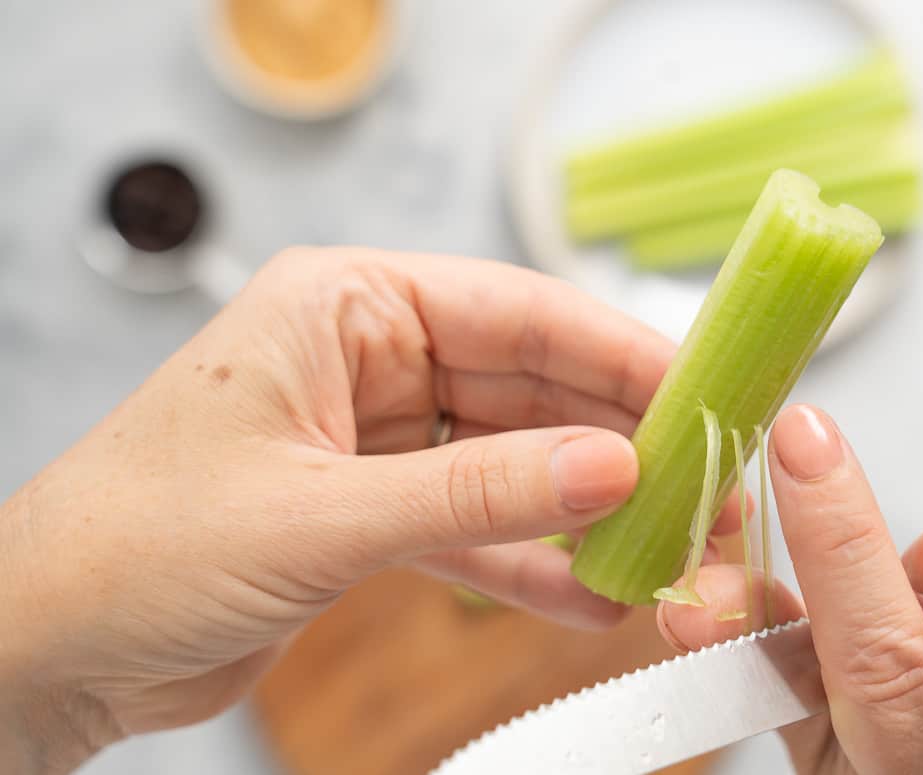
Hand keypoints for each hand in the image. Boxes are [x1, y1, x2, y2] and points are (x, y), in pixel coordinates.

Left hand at [0, 247, 745, 772]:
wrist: (45, 648)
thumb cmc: (134, 548)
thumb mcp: (321, 517)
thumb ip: (477, 494)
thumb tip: (610, 467)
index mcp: (343, 306)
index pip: (513, 310)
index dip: (616, 353)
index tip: (699, 394)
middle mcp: (369, 358)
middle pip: (528, 385)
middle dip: (618, 442)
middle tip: (704, 488)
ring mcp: (379, 436)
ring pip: (514, 460)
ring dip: (586, 509)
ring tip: (670, 548)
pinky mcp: (378, 509)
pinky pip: (480, 524)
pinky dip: (534, 560)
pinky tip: (594, 593)